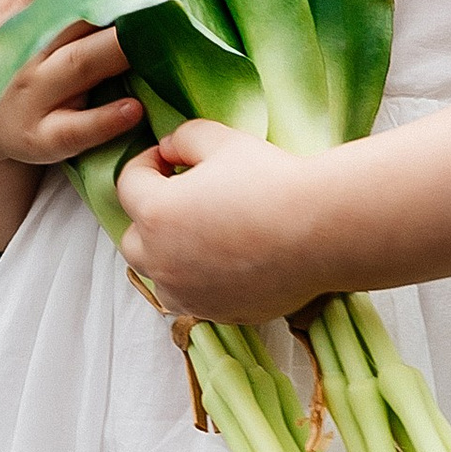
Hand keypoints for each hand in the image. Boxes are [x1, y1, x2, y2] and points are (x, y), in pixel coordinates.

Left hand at [115, 119, 333, 323]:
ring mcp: (189, 294)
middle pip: (132, 240)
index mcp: (156, 214)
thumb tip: (169, 150)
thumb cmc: (273, 181)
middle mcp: (163, 261)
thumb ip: (184, 138)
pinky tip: (228, 260)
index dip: (145, 164)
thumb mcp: (222, 140)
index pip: (127, 185)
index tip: (168, 159)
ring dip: (169, 256)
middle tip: (182, 199)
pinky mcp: (218, 313)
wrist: (323, 231)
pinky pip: (194, 298)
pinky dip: (199, 281)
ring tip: (201, 235)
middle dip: (149, 217)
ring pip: (159, 277)